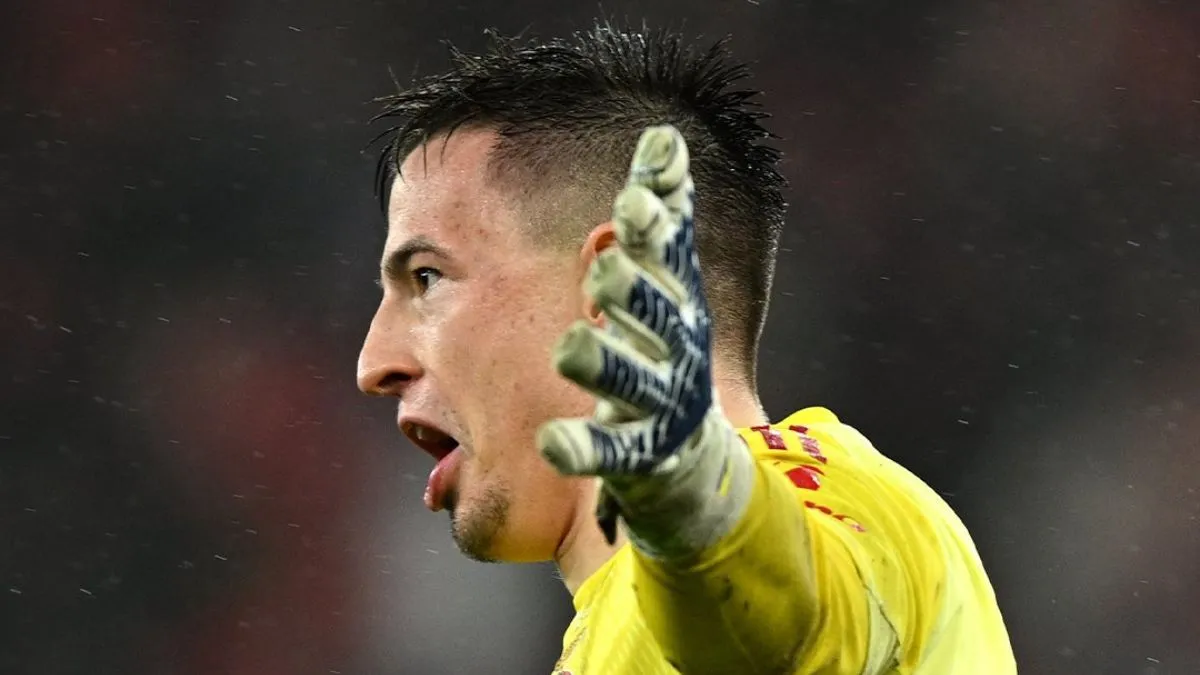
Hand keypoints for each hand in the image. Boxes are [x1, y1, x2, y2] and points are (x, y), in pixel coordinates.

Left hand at [537, 125, 724, 540]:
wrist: (692, 454)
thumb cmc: (666, 346)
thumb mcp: (670, 280)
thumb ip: (664, 214)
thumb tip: (664, 135)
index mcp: (676, 299)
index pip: (666, 255)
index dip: (654, 228)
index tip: (638, 196)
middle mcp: (673, 346)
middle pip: (654, 313)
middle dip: (633, 290)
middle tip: (605, 271)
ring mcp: (658, 400)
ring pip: (629, 378)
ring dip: (604, 362)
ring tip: (571, 348)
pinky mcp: (638, 452)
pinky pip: (608, 449)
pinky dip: (583, 446)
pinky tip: (553, 442)